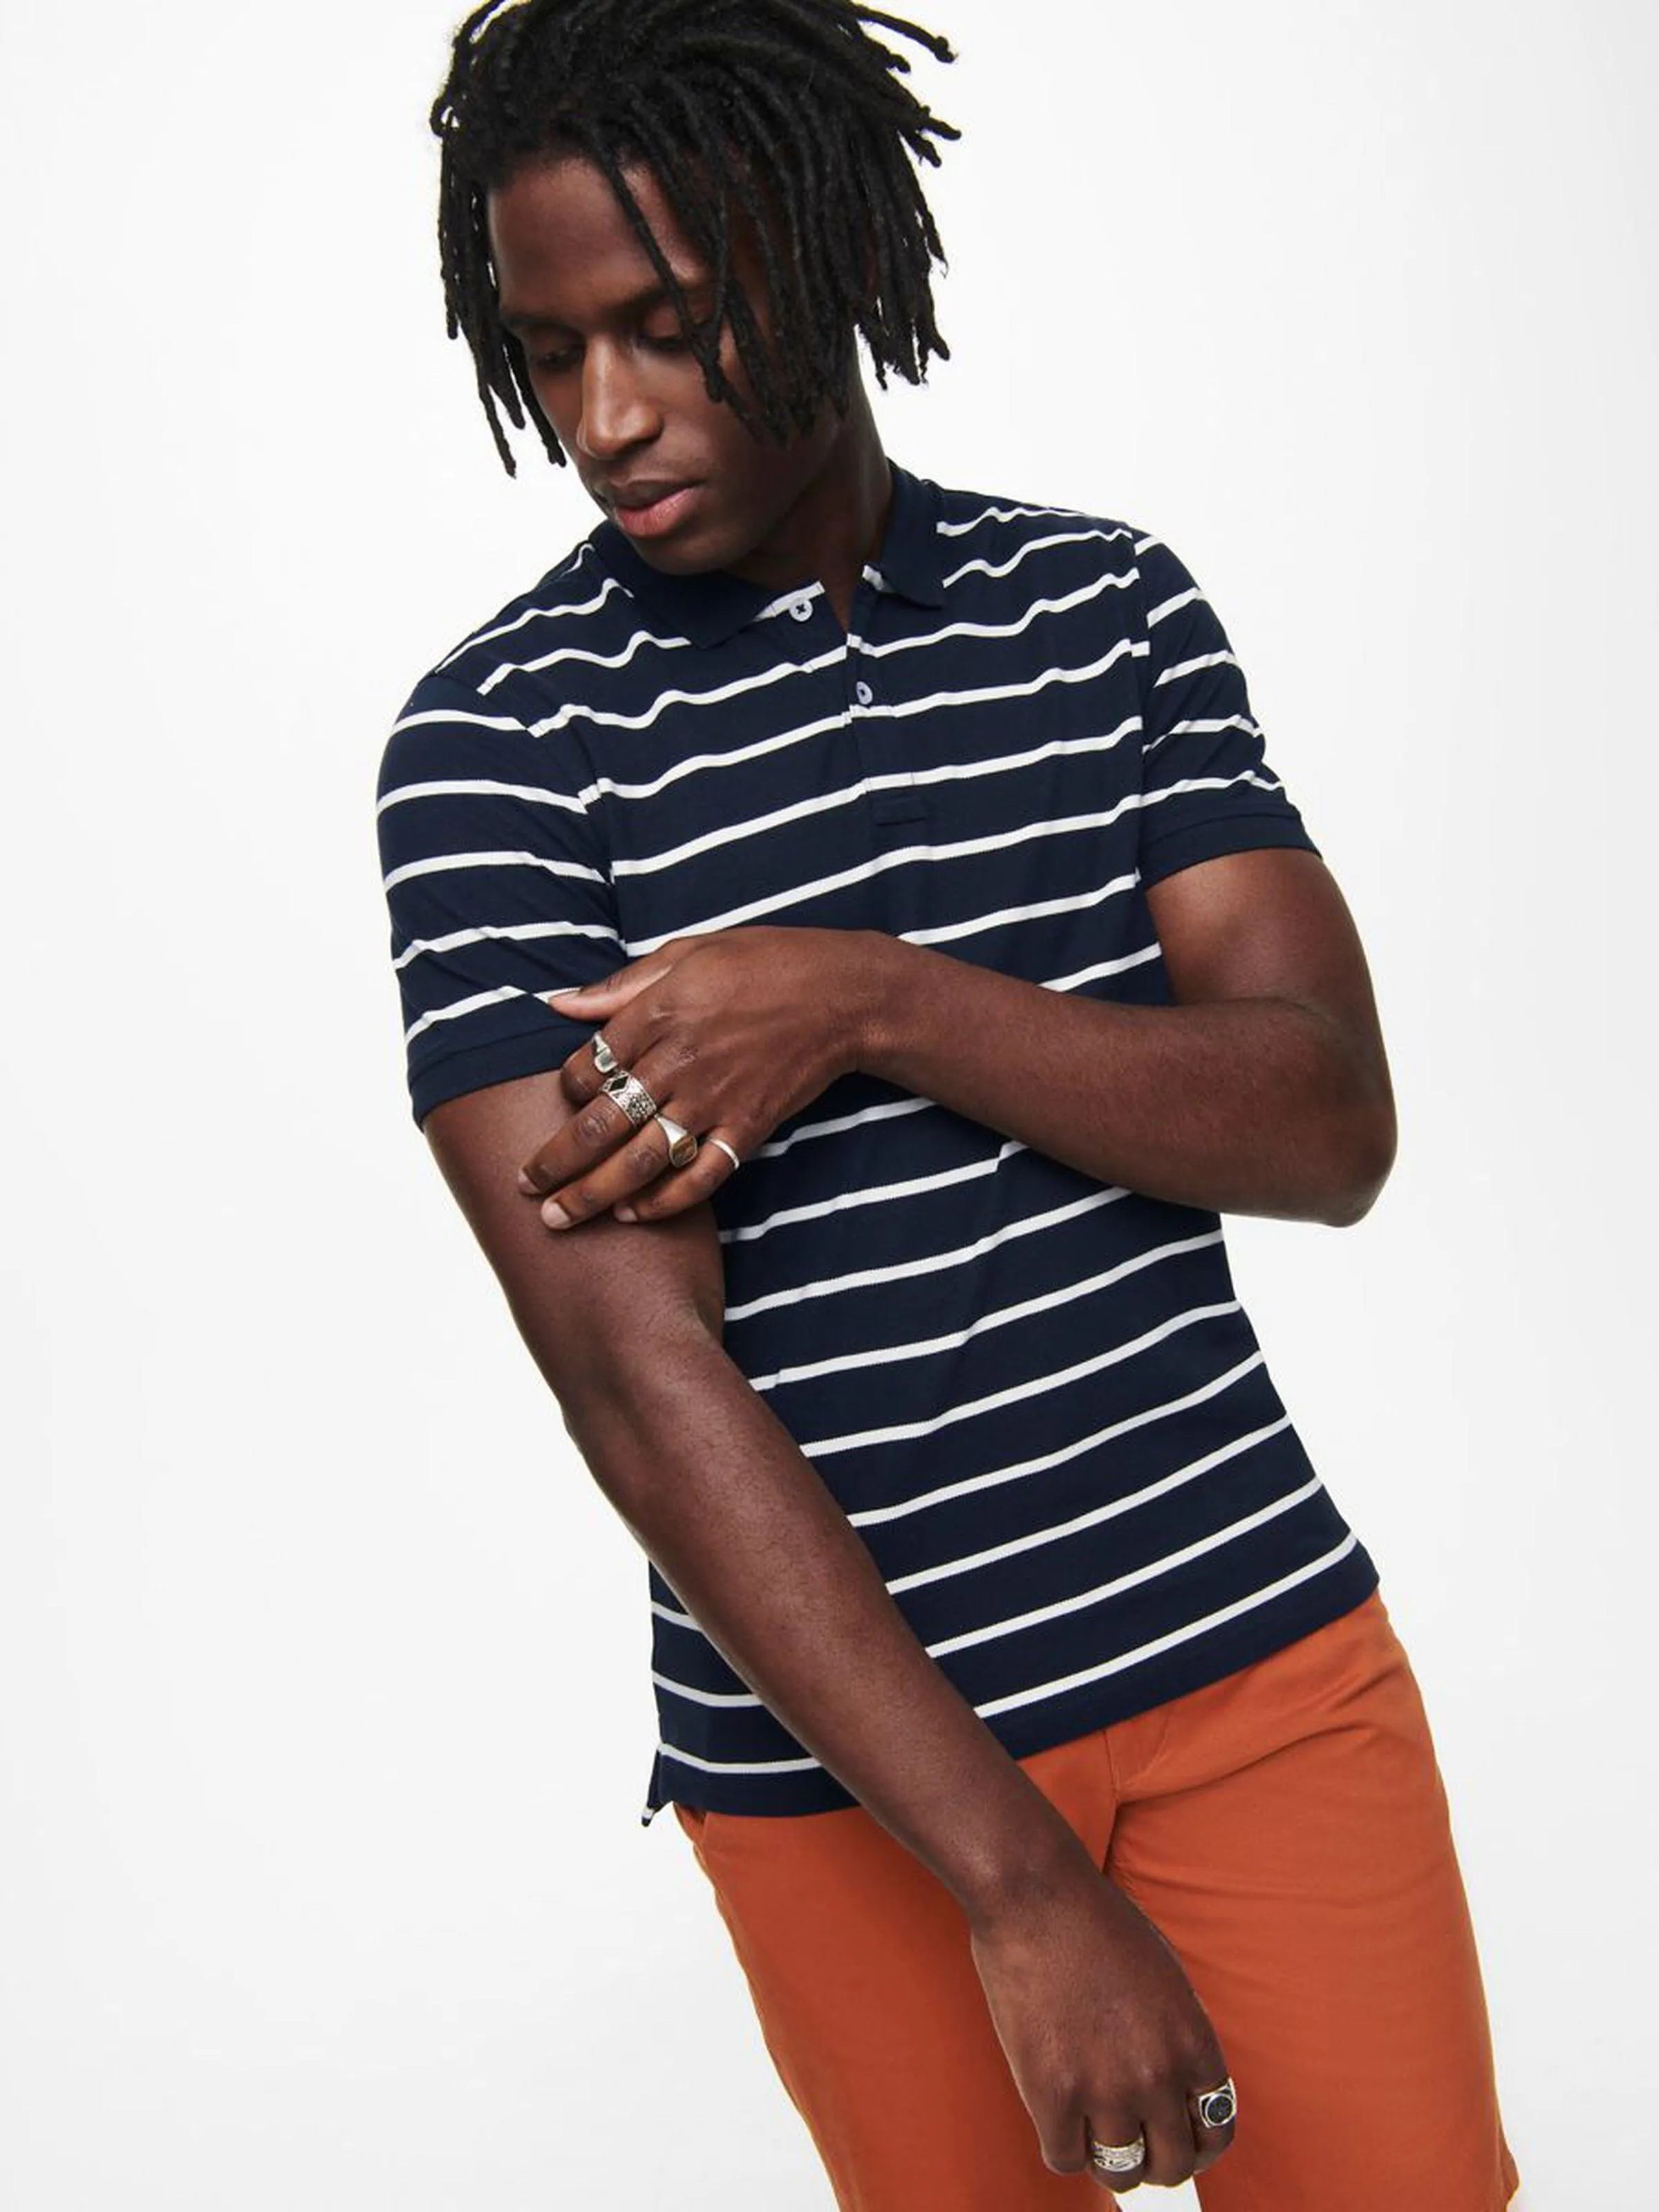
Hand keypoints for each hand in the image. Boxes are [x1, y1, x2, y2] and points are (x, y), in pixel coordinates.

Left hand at [516, 925, 876, 1228]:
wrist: (842, 994)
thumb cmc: (764, 963)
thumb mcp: (687, 953)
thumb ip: (621, 986)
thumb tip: (560, 1004)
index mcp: (657, 1014)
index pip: (588, 1066)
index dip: (566, 1090)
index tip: (566, 1101)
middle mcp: (677, 1062)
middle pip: (600, 1125)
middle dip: (555, 1163)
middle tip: (525, 1189)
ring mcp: (713, 1100)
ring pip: (639, 1159)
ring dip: (594, 1194)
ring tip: (560, 1218)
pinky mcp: (747, 1127)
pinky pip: (699, 1177)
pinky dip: (664, 1201)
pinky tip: (635, 1214)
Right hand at [968, 1863, 1235, 2190]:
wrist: (1037, 1895)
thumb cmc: (1095, 1925)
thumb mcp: (1164, 1977)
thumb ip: (1175, 2038)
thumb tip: (1170, 2096)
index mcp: (1193, 2042)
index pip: (1217, 2130)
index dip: (1197, 2145)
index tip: (1176, 2142)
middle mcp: (1159, 2075)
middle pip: (1173, 2164)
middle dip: (1156, 2161)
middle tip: (1134, 2145)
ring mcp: (1105, 2090)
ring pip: (1121, 2171)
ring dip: (1109, 2159)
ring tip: (1091, 2133)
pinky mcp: (1052, 2095)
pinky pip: (1065, 2158)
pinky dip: (1062, 2146)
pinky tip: (1055, 2118)